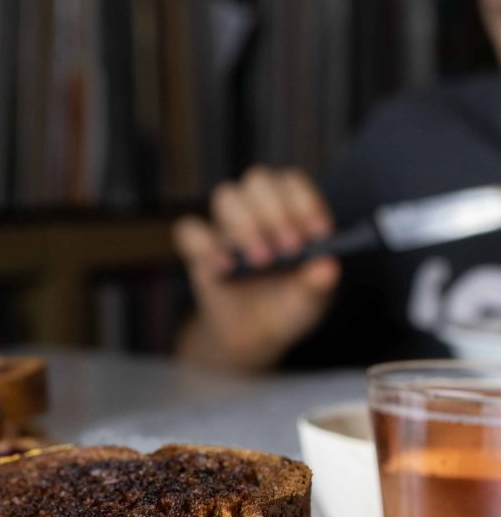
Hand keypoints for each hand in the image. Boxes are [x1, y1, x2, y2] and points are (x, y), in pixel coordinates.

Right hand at [173, 165, 340, 369]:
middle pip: (258, 180)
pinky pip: (189, 230)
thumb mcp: (310, 301)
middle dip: (275, 212)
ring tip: (261, 261)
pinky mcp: (199, 249)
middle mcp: (257, 211)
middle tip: (289, 248)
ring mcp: (226, 228)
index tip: (318, 233)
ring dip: (245, 224)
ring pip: (226, 196)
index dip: (305, 200)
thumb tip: (328, 267)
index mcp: (291, 211)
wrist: (254, 336)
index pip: (293, 183)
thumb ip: (319, 284)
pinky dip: (206, 245)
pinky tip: (225, 268)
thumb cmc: (287, 307)